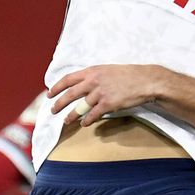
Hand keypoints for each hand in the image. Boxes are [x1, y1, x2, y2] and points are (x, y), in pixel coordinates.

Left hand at [48, 65, 162, 124]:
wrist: (146, 81)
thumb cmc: (128, 75)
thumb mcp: (108, 70)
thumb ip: (94, 76)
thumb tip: (83, 85)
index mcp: (92, 70)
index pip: (68, 78)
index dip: (56, 87)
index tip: (49, 94)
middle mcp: (93, 81)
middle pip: (70, 93)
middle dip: (59, 103)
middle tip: (53, 110)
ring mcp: (100, 92)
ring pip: (80, 106)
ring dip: (71, 115)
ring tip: (66, 121)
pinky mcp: (108, 104)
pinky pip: (93, 115)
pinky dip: (87, 120)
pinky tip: (84, 124)